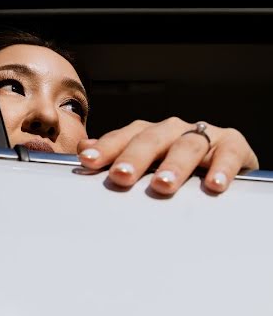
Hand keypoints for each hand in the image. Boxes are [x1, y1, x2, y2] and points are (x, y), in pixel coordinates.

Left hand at [76, 117, 258, 194]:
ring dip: (174, 165)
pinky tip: (214, 185)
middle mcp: (174, 130)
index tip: (88, 160)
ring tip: (163, 185)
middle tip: (121, 176)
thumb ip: (116, 156)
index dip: (106, 147)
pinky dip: (221, 168)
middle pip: (152, 139)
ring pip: (187, 145)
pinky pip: (228, 153)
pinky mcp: (233, 146)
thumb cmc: (175, 166)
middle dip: (134, 157)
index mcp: (149, 134)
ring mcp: (204, 135)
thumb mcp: (147, 163)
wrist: (224, 164)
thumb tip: (82, 149)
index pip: (124, 136)